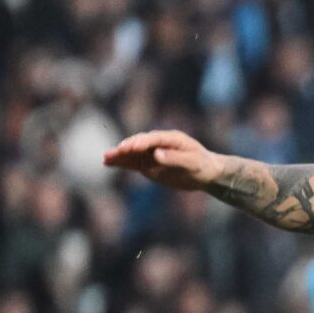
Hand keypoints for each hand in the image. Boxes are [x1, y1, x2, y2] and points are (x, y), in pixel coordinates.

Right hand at [104, 129, 224, 190]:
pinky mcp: (149, 164)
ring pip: (133, 153)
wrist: (207, 173)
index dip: (141, 142)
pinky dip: (122, 162)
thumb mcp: (193, 163)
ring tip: (106, 158)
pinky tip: (108, 163)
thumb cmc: (203, 166)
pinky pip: (133, 162)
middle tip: (116, 152)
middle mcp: (159, 143)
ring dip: (120, 155)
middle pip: (139, 144)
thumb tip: (156, 154)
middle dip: (127, 148)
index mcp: (171, 139)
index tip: (131, 148)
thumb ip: (175, 159)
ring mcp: (152, 153)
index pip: (153, 139)